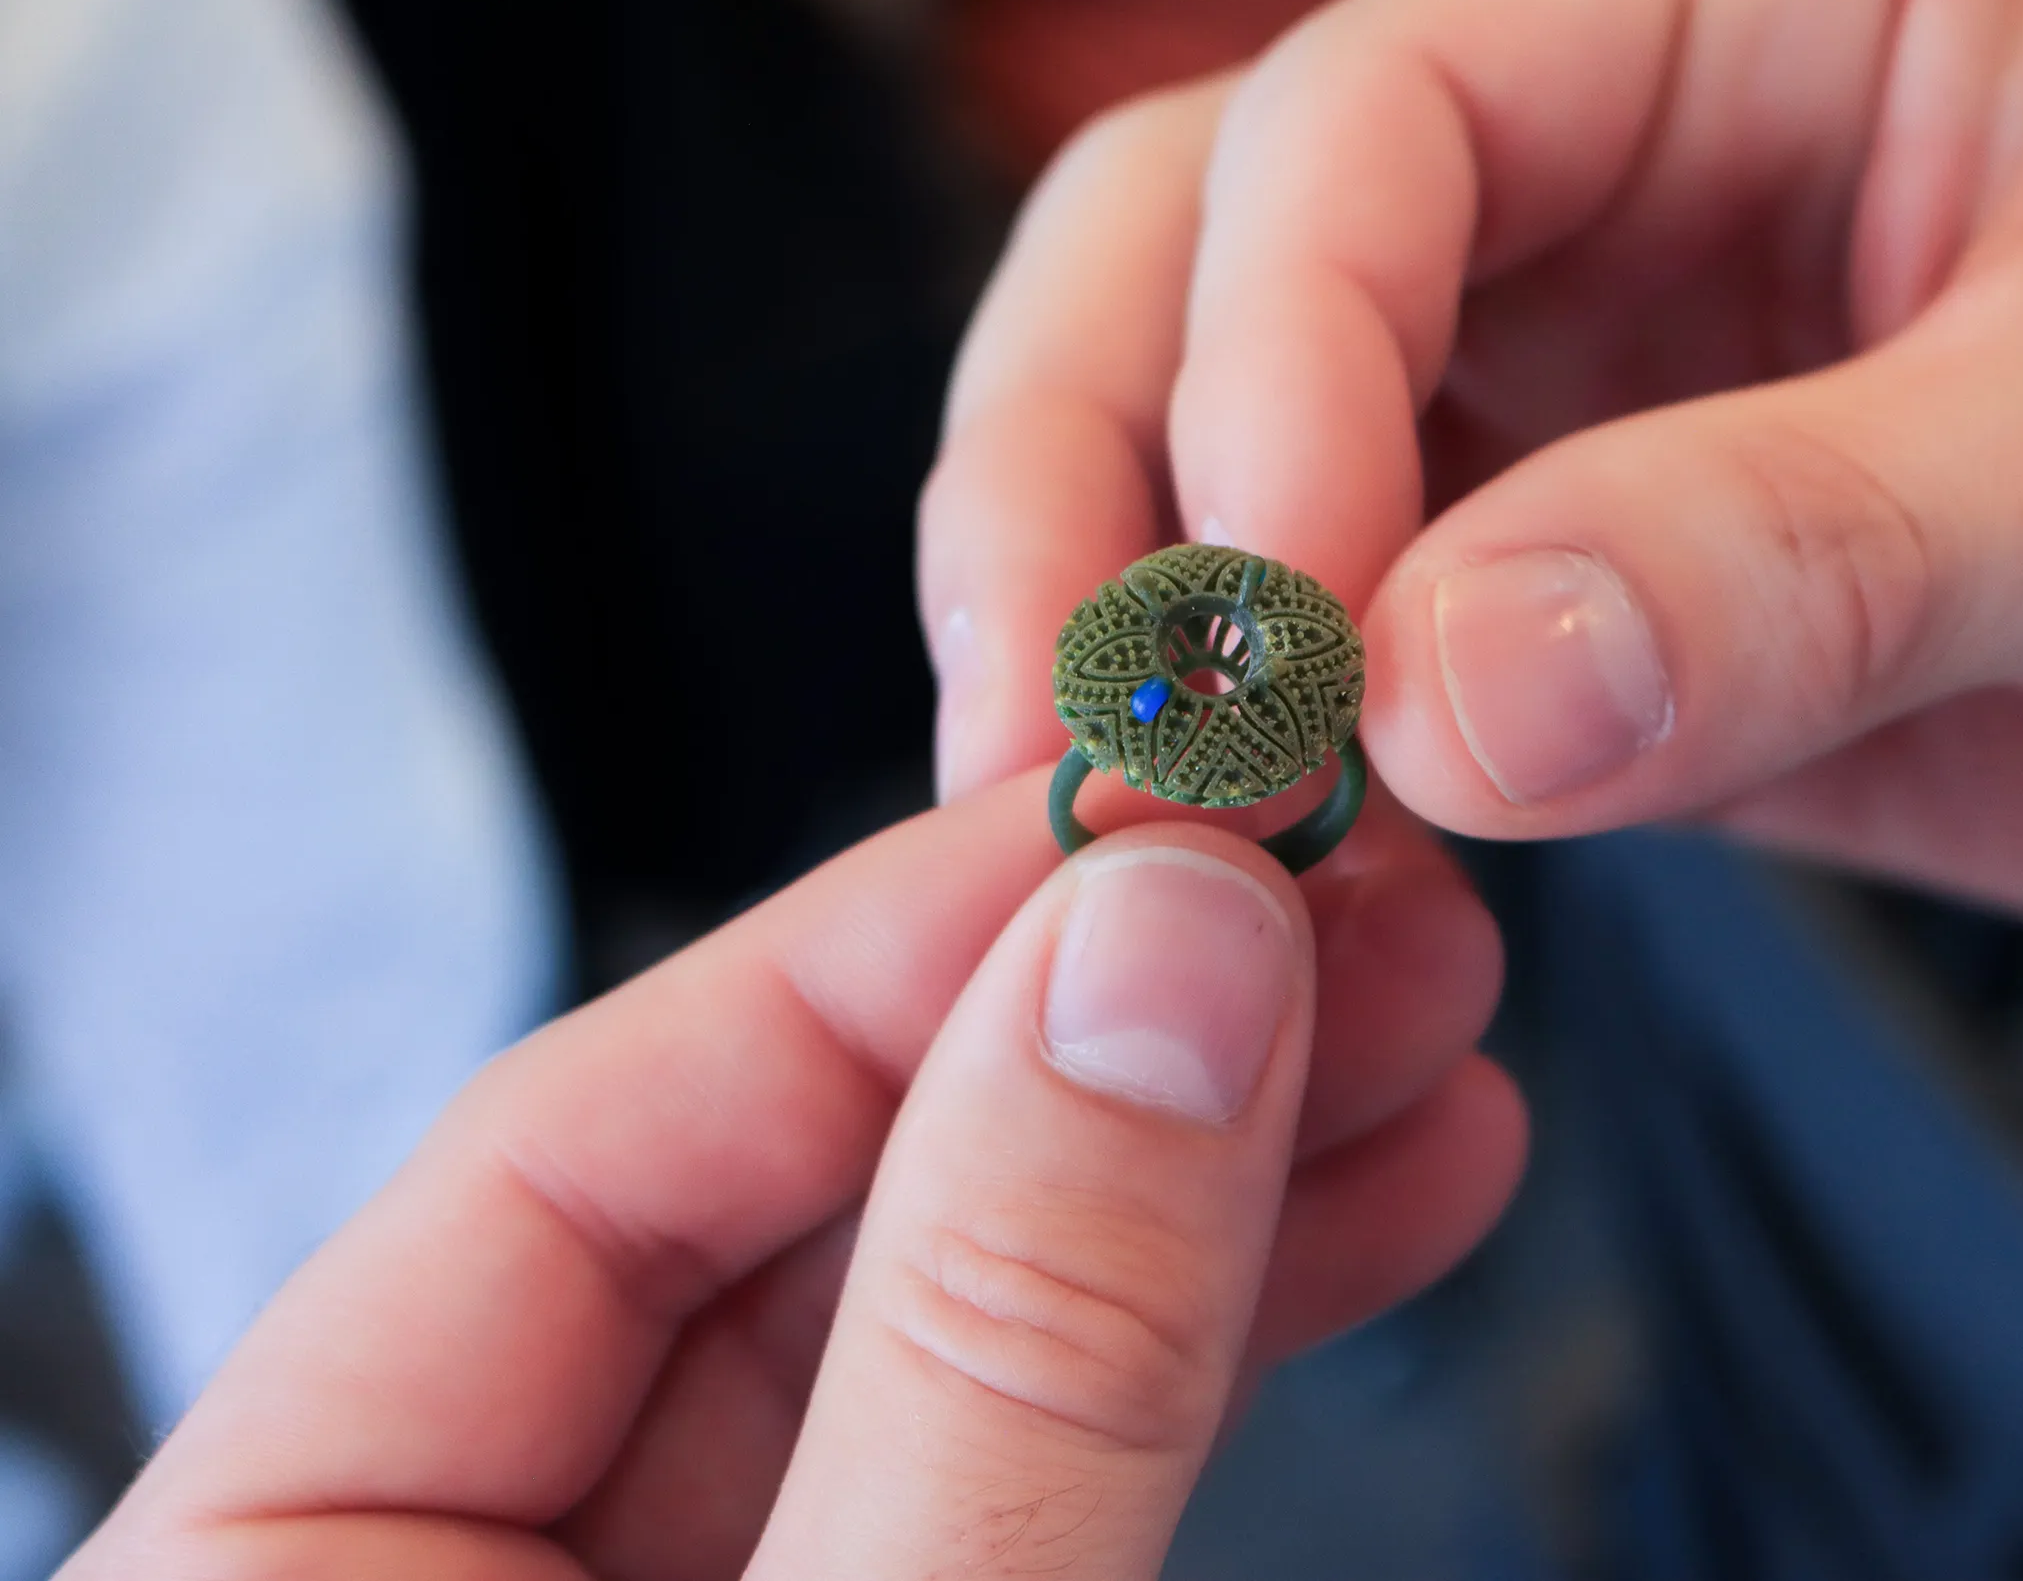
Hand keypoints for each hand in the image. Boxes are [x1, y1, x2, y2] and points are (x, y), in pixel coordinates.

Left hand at [64, 773, 1519, 1578]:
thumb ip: (990, 1362)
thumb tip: (1146, 974)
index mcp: (284, 1576)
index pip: (577, 1143)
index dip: (893, 955)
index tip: (1151, 830)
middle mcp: (462, 1577)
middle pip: (797, 1208)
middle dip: (1107, 1040)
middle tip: (1344, 888)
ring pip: (957, 1321)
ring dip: (1213, 1161)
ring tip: (1425, 1015)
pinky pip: (1033, 1451)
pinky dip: (1214, 1334)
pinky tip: (1379, 1194)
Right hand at [920, 0, 2022, 930]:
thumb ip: (1809, 554)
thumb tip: (1445, 694)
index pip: (1383, 105)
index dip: (1279, 338)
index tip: (1286, 605)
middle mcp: (1600, 173)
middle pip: (1190, 249)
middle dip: (1095, 481)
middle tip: (1085, 731)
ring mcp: (1553, 394)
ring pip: (1211, 462)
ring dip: (1139, 641)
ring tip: (1134, 834)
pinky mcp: (1548, 602)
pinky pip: (1339, 662)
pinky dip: (1273, 772)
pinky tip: (1271, 882)